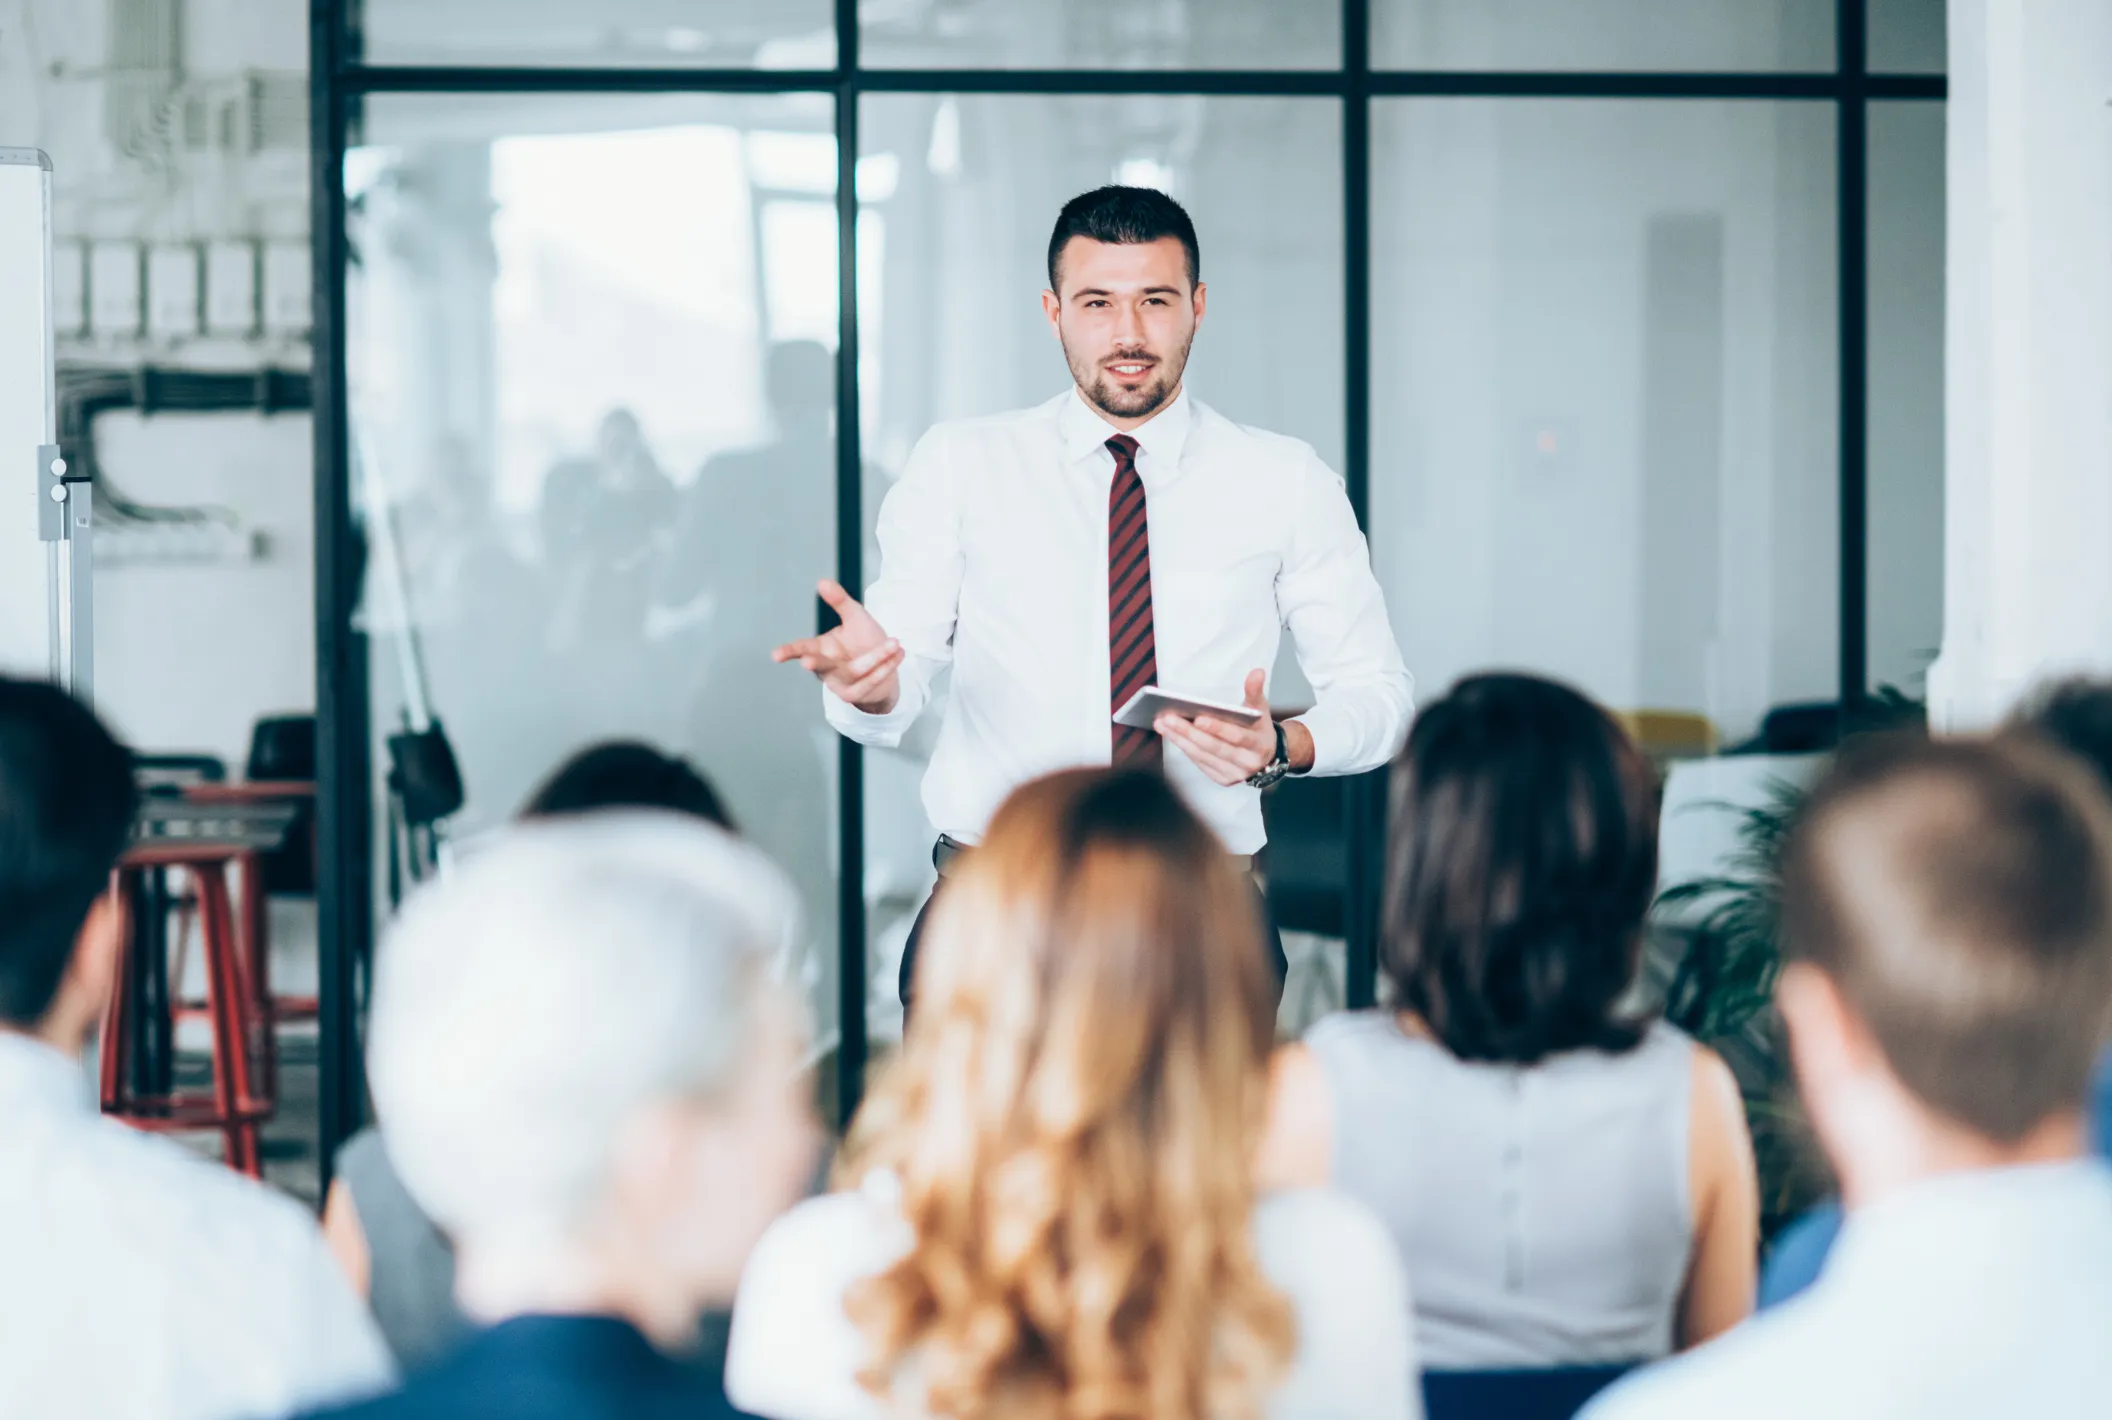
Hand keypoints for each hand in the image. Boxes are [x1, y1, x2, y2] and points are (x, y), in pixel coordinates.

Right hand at [771, 579, 903, 713]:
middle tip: (807, 661)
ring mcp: (839, 684)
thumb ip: (839, 601)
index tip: (776, 655)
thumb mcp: (855, 617)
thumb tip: (822, 581)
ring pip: (854, 670)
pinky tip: (898, 654)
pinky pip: (869, 682)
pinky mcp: (856, 694)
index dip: (788, 652)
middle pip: (820, 665)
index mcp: (821, 648)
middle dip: (814, 662)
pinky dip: (884, 667)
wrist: (887, 665)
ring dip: (875, 656)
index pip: (801, 649)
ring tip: (895, 642)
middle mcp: (827, 668)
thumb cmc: (865, 640)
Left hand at [1156, 669, 1280, 786]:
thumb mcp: (1260, 709)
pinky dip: (1184, 747)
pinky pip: (1200, 763)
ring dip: (1180, 739)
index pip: (1236, 736)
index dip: (1217, 728)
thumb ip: (1255, 691)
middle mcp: (1248, 762)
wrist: (1267, 756)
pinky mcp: (1223, 779)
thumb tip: (1257, 672)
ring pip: (1203, 756)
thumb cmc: (1258, 728)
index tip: (1198, 717)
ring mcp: (1234, 774)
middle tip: (1168, 717)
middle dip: (1189, 733)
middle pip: (1214, 747)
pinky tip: (1170, 734)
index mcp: (1259, 744)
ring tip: (1162, 723)